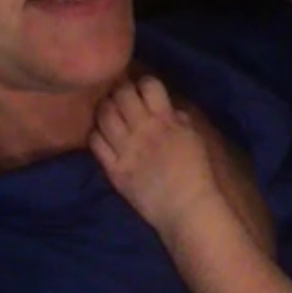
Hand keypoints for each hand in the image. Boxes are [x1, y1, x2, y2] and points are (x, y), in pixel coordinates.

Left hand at [90, 76, 220, 237]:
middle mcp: (142, 129)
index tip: (142, 89)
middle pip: (122, 95)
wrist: (186, 209)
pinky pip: (96, 143)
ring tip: (108, 111)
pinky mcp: (114, 169)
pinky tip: (102, 135)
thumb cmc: (196, 173)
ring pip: (104, 115)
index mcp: (165, 119)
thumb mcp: (194, 139)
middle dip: (121, 90)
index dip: (144, 83)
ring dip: (105, 108)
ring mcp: (125, 149)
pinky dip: (96, 133)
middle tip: (121, 97)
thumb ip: (180, 121)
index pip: (149, 85)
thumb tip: (170, 110)